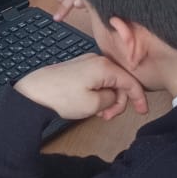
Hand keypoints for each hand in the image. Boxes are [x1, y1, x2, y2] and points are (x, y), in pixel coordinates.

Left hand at [14, 54, 148, 120]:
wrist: (33, 92)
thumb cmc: (61, 97)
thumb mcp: (94, 104)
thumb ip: (112, 99)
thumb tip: (114, 96)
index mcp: (105, 66)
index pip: (131, 81)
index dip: (139, 98)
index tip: (142, 111)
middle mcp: (97, 60)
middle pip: (120, 81)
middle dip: (118, 101)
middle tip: (108, 117)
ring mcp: (87, 62)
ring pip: (108, 82)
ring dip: (107, 99)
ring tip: (97, 113)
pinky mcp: (78, 68)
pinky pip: (97, 80)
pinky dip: (99, 93)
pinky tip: (91, 105)